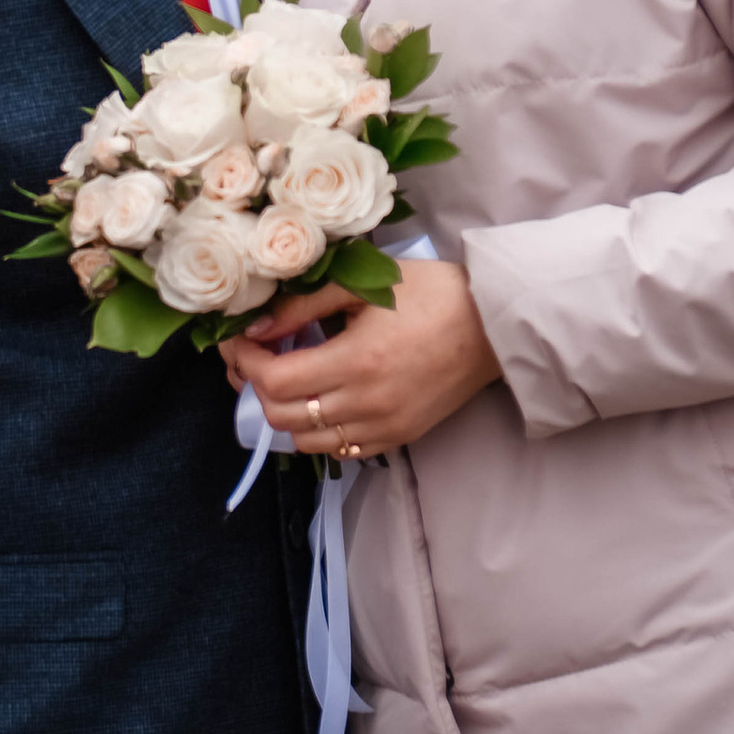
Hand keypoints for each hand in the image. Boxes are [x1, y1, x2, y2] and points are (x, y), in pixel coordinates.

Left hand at [219, 255, 501, 458]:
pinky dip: (317, 430)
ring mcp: (383, 427)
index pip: (274, 381)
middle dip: (255, 388)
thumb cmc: (430, 294)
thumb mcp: (363, 284)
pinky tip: (320, 399)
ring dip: (284, 413)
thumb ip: (304, 306)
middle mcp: (366, 404)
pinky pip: (339, 450)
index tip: (240, 341)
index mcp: (356, 361)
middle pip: (281, 417)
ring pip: (305, 442)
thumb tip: (256, 328)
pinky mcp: (398, 437)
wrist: (492, 325)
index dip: (246, 362)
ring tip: (285, 379)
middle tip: (254, 358)